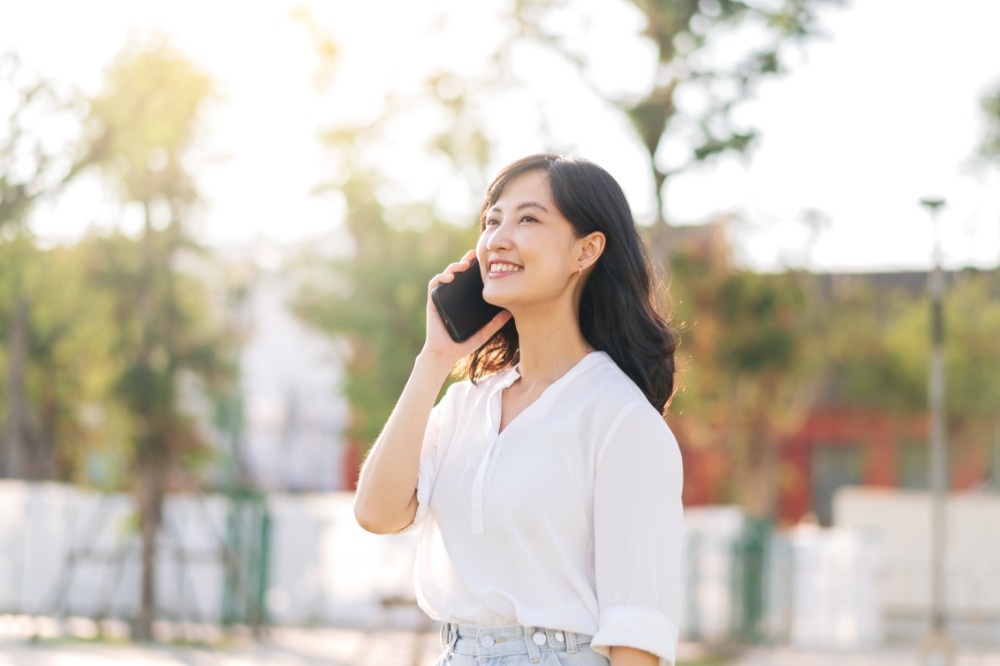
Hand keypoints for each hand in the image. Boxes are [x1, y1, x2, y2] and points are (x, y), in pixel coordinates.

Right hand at [422, 250, 511, 366]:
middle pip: (458, 273)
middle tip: (475, 254)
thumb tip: (510, 313)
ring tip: (464, 264)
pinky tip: (451, 278)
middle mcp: (452, 296)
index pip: (470, 280)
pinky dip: (441, 278)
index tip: (486, 259)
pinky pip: (434, 284)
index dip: (475, 268)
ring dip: (454, 266)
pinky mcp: (432, 301)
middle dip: (466, 261)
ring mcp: (442, 298)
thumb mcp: (484, 332)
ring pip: (446, 275)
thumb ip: (495, 324)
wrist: (445, 354)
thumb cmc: (463, 344)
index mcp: (463, 301)